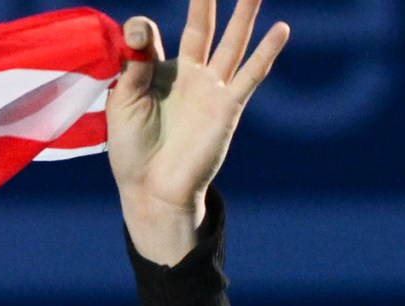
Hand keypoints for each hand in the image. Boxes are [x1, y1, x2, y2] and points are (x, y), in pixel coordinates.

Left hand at [106, 0, 289, 264]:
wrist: (152, 189)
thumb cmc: (132, 150)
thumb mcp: (123, 104)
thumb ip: (133, 68)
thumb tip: (139, 30)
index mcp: (158, 73)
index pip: (151, 38)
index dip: (142, 31)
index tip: (138, 32)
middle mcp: (189, 75)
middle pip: (202, 27)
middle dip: (208, 1)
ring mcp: (211, 88)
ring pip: (232, 43)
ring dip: (245, 14)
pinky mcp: (228, 106)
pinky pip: (250, 75)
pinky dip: (266, 52)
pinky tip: (281, 29)